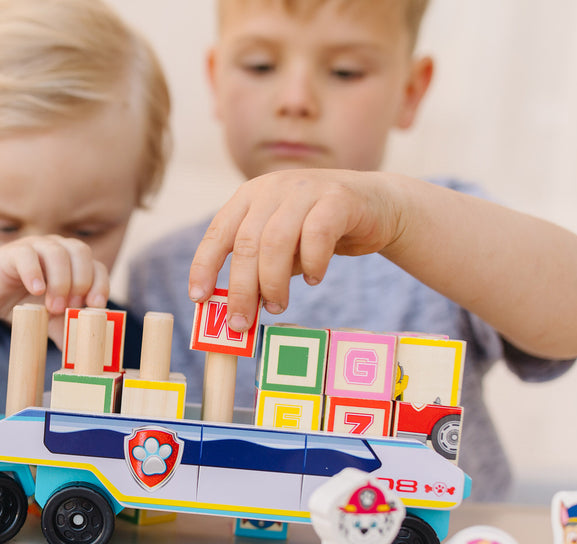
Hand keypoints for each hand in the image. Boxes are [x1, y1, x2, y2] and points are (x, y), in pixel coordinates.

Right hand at [0, 234, 109, 322]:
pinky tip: (36, 291)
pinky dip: (35, 273)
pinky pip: (27, 255)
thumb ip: (66, 330)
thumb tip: (83, 354)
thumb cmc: (22, 303)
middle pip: (81, 253)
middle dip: (81, 282)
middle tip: (69, 309)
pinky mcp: (12, 252)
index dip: (100, 285)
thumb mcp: (49, 320)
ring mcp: (36, 247)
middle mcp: (58, 249)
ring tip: (52, 308)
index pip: (97, 267)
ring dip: (60, 282)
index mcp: (73, 263)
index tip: (94, 307)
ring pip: (57, 253)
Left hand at [188, 169, 404, 331]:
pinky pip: (317, 236)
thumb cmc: (319, 232)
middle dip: (241, 289)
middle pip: (247, 243)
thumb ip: (259, 268)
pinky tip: (314, 279)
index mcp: (250, 197)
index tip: (199, 298)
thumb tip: (236, 309)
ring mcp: (306, 189)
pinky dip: (312, 264)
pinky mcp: (338, 198)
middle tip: (241, 322)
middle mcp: (273, 188)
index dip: (204, 266)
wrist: (377, 206)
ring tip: (278, 307)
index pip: (218, 232)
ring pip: (276, 241)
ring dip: (273, 283)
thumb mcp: (282, 247)